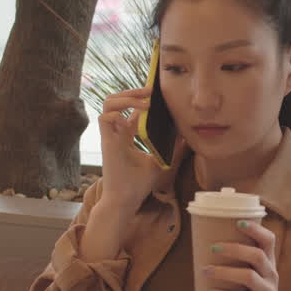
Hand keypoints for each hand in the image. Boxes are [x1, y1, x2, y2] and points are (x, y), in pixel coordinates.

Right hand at [97, 87, 164, 213]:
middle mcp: (117, 132)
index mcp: (127, 136)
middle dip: (132, 91)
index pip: (130, 110)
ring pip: (109, 104)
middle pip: (117, 101)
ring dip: (126, 97)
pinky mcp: (106, 141)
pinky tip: (132, 120)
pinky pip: (104, 117)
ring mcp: (110, 135)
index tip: (157, 96)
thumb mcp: (161, 161)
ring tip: (144, 101)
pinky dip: (117, 113)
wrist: (127, 199)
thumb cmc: (140, 184)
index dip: (141, 99)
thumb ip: (171, 147)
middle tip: (150, 90)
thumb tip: (186, 135)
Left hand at [203, 221, 290, 290]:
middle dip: (234, 249)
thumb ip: (241, 259)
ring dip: (224, 271)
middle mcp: (271, 274)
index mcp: (269, 262)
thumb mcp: (256, 273)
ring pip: (249, 276)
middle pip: (257, 256)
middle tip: (213, 247)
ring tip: (205, 270)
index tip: (238, 222)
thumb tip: (206, 240)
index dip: (255, 229)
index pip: (269, 240)